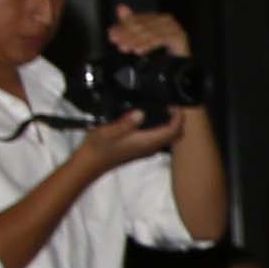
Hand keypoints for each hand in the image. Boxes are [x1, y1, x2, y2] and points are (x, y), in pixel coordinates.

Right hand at [59, 111, 187, 184]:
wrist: (90, 162)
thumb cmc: (99, 147)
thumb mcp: (109, 131)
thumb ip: (126, 122)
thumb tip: (140, 113)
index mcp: (147, 142)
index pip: (172, 131)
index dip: (178, 117)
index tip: (175, 105)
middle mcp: (151, 147)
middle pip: (175, 135)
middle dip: (178, 120)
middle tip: (173, 105)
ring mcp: (147, 149)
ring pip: (168, 137)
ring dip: (171, 124)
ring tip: (166, 108)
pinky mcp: (141, 149)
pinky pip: (159, 138)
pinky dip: (162, 128)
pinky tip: (154, 118)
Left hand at [105, 5, 191, 57]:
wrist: (180, 64)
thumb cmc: (161, 50)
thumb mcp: (142, 37)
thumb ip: (130, 24)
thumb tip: (120, 7)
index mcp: (155, 17)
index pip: (136, 19)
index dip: (122, 26)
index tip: (112, 34)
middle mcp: (165, 19)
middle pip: (142, 25)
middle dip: (127, 34)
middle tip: (117, 42)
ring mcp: (173, 28)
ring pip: (149, 32)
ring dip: (135, 41)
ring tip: (125, 48)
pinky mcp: (178, 36)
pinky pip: (159, 39)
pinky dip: (147, 45)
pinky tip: (138, 50)